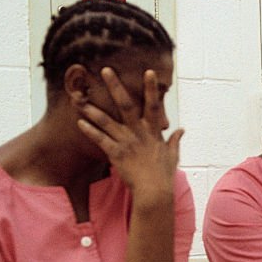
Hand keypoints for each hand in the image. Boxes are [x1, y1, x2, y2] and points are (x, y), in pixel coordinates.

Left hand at [77, 68, 183, 200]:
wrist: (154, 191)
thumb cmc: (164, 174)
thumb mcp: (172, 155)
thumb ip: (174, 140)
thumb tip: (181, 130)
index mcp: (153, 131)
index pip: (153, 105)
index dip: (151, 88)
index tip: (147, 71)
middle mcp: (138, 132)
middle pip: (125, 105)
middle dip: (115, 86)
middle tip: (105, 70)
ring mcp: (126, 142)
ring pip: (107, 121)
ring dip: (92, 109)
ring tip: (80, 98)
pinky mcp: (116, 154)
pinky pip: (101, 140)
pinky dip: (90, 131)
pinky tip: (80, 122)